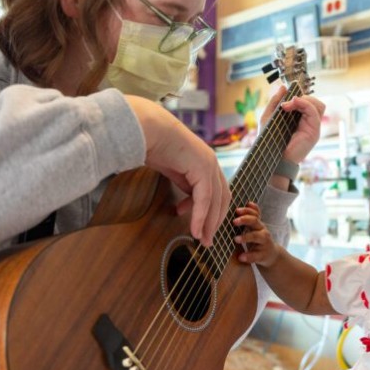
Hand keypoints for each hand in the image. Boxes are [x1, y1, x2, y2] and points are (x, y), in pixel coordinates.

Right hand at [125, 96, 229, 246]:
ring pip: (215, 201)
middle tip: (207, 240)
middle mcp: (211, 163)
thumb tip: (185, 201)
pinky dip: (201, 216)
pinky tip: (195, 230)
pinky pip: (205, 199)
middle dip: (214, 221)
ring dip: (209, 223)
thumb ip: (184, 182)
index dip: (210, 212)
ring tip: (202, 240)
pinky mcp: (203, 168)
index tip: (199, 227)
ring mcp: (209, 165)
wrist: (148, 129)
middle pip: (221, 199)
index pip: (215, 192)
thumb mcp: (173, 169)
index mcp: (205, 162)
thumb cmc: (154, 145)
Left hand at [233, 201, 279, 266]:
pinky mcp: (264, 255)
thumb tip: (248, 203)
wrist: (272, 256)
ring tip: (235, 239)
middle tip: (234, 222)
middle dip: (245, 220)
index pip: (254, 213)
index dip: (246, 211)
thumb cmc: (258, 240)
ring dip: (246, 237)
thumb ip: (251, 217)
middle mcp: (263, 231)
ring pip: (257, 237)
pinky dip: (248, 256)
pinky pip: (256, 255)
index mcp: (258, 224)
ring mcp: (264, 243)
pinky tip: (241, 257)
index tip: (236, 210)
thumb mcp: (255, 228)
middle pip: (255, 221)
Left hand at [260, 85, 324, 164]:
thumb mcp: (269, 117)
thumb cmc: (269, 140)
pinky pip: (314, 112)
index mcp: (300, 119)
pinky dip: (304, 104)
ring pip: (318, 105)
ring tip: (289, 104)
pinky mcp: (314, 132)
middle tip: (287, 103)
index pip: (307, 102)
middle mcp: (308, 123)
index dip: (298, 96)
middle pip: (315, 102)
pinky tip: (292, 104)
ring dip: (304, 99)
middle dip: (302, 97)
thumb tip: (283, 87)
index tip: (284, 99)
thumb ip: (275, 102)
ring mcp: (313, 127)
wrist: (272, 157)